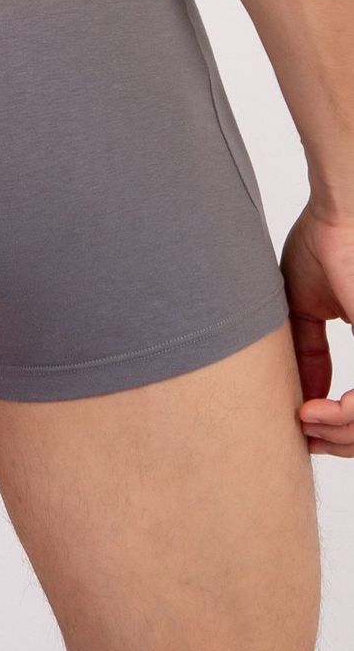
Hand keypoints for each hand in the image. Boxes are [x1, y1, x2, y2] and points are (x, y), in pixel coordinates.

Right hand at [280, 202, 353, 456]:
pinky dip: (348, 416)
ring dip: (340, 432)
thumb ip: (308, 354)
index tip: (301, 423)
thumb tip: (303, 396)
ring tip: (306, 417)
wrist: (340, 211)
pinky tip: (316, 409)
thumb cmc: (325, 242)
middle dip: (337, 439)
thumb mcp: (305, 309)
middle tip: (301, 427)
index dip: (336, 427)